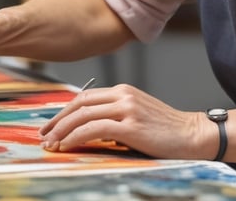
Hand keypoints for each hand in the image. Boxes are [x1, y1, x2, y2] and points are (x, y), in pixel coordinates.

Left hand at [39, 83, 213, 159]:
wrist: (192, 134)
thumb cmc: (166, 130)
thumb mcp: (138, 114)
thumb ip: (116, 115)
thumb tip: (87, 128)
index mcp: (124, 90)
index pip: (85, 97)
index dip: (64, 111)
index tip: (51, 126)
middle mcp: (123, 95)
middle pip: (80, 103)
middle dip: (58, 120)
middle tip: (43, 135)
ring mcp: (127, 109)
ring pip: (83, 115)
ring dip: (62, 130)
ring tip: (50, 144)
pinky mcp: (131, 126)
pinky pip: (94, 129)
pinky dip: (76, 136)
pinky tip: (67, 146)